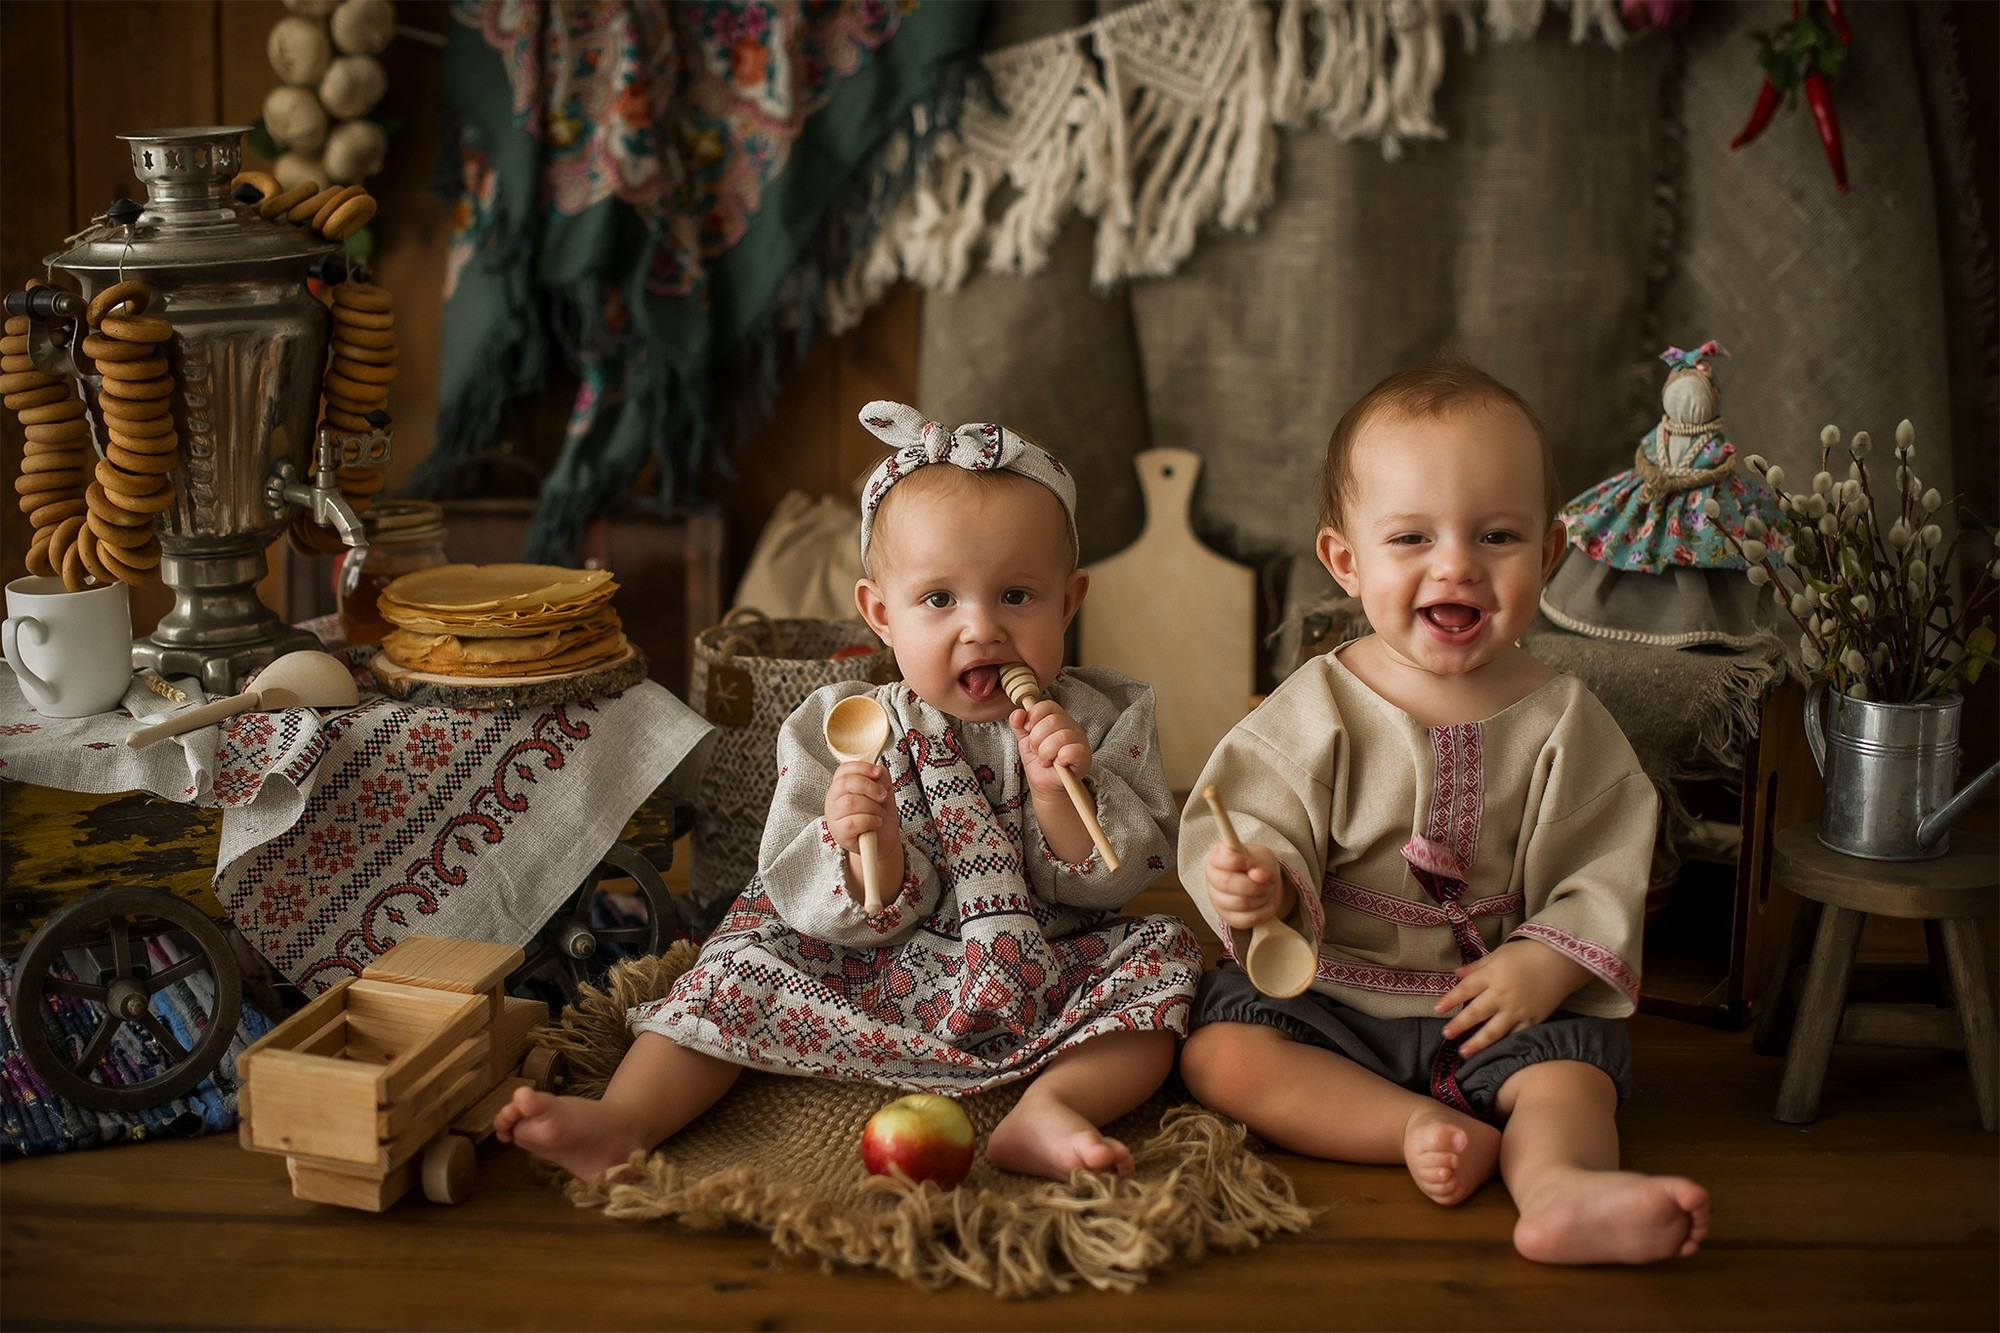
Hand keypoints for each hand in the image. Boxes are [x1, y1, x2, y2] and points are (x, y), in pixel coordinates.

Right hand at [825, 759, 903, 907]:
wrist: (882, 841)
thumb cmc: (879, 814)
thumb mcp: (883, 791)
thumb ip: (880, 778)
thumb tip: (879, 771)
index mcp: (841, 786)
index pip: (844, 770)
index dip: (862, 768)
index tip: (878, 773)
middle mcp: (833, 799)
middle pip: (847, 783)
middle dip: (870, 787)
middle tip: (883, 796)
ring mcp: (833, 817)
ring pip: (851, 802)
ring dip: (873, 807)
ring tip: (880, 813)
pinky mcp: (839, 833)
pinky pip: (853, 822)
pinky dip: (870, 820)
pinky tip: (877, 822)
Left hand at [1010, 697, 1089, 801]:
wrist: (1046, 786)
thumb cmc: (1039, 762)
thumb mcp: (1025, 741)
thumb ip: (1019, 725)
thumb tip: (1017, 713)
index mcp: (1058, 718)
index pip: (1047, 705)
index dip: (1034, 716)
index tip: (1027, 730)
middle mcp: (1071, 726)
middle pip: (1052, 720)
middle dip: (1036, 739)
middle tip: (1036, 751)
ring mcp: (1080, 740)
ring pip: (1061, 736)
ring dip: (1046, 752)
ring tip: (1045, 760)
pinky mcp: (1084, 757)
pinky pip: (1072, 750)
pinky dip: (1060, 758)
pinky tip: (1057, 764)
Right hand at [1204, 840, 1292, 930]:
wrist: (1262, 882)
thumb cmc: (1257, 865)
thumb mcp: (1261, 856)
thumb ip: (1259, 863)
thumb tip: (1259, 875)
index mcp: (1216, 858)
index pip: (1220, 860)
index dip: (1236, 861)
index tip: (1250, 862)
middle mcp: (1212, 879)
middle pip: (1227, 883)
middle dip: (1253, 883)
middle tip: (1266, 879)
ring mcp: (1218, 901)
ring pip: (1241, 903)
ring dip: (1262, 895)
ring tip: (1267, 889)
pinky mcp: (1230, 918)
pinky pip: (1250, 918)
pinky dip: (1265, 909)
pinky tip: (1265, 901)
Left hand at [1435, 939, 1589, 1056]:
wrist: (1562, 961)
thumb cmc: (1528, 953)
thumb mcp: (1499, 954)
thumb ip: (1477, 966)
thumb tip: (1456, 974)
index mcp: (1492, 975)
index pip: (1465, 989)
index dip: (1449, 1000)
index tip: (1437, 1009)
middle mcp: (1502, 994)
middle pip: (1475, 1013)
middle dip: (1458, 1025)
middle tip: (1446, 1035)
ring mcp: (1518, 1010)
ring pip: (1494, 1030)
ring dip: (1477, 1042)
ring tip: (1464, 1052)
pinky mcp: (1533, 1019)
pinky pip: (1516, 1034)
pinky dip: (1504, 1043)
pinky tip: (1495, 1051)